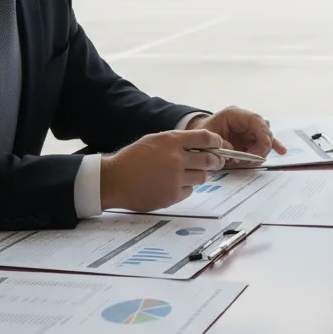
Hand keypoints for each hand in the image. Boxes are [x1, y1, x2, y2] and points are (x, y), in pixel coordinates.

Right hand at [100, 129, 228, 211]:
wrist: (114, 180)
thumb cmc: (132, 159)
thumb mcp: (154, 140)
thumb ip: (176, 142)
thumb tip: (199, 145)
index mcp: (172, 141)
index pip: (205, 138)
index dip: (216, 142)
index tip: (218, 145)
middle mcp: (176, 159)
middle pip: (209, 160)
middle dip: (215, 161)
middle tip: (216, 162)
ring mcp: (175, 178)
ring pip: (202, 176)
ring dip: (198, 175)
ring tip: (186, 174)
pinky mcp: (172, 195)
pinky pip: (189, 191)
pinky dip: (184, 188)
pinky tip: (172, 185)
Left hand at [187, 106, 285, 166]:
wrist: (198, 136)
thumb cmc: (200, 134)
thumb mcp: (206, 138)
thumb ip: (220, 145)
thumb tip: (234, 154)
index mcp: (234, 114)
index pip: (255, 120)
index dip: (262, 132)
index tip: (265, 146)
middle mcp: (245, 120)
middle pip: (263, 130)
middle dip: (261, 147)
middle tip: (251, 160)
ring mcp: (249, 129)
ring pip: (265, 138)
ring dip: (260, 151)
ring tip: (250, 162)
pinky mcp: (251, 138)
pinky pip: (264, 142)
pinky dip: (272, 146)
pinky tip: (282, 151)